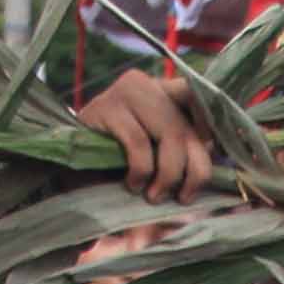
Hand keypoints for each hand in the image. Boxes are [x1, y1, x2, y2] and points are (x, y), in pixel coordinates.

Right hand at [73, 67, 212, 202]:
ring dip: (167, 174)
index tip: (215, 156)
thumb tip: (217, 156)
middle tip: (182, 197)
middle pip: (189, 127)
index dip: (213, 126)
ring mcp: (127, 92)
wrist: (66, 166)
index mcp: (165, 92)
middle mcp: (149, 85)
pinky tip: (133, 184)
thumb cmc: (115, 164)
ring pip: (170, 135)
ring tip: (153, 196)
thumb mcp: (157, 154)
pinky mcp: (107, 106)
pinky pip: (139, 143)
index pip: (200, 99)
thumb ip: (183, 150)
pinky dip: (141, 170)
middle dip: (193, 170)